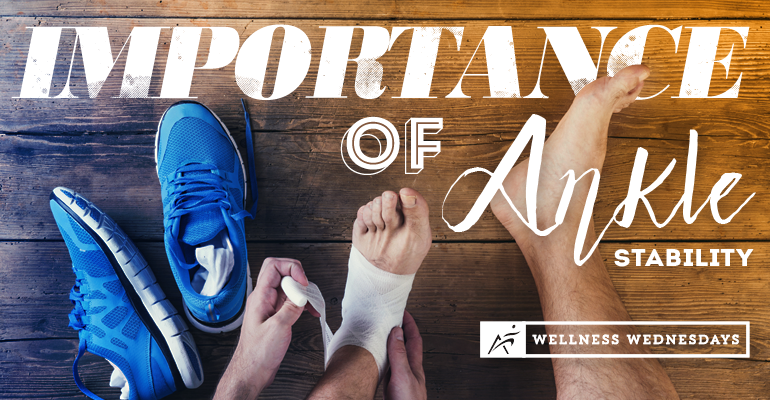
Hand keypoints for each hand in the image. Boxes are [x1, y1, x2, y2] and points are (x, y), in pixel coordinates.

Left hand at [214, 258, 318, 399]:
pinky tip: (310, 311)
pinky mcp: (276, 315)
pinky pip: (291, 300)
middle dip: (298, 277)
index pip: (273, 266)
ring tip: (311, 303)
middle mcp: (264, 298)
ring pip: (288, 287)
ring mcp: (270, 306)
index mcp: (260, 296)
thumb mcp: (278, 328)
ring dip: (302, 292)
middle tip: (307, 290)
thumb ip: (290, 308)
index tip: (303, 281)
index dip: (291, 268)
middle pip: (282, 273)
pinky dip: (302, 303)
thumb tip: (302, 294)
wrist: (252, 371)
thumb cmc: (257, 354)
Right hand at [384, 311, 426, 399]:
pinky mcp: (393, 388)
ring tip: (383, 333)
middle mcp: (409, 371)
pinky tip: (378, 360)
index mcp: (414, 365)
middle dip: (400, 330)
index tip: (403, 311)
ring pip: (398, 356)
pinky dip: (384, 359)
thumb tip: (397, 331)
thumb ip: (399, 354)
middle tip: (392, 318)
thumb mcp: (403, 375)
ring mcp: (401, 379)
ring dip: (392, 344)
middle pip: (406, 345)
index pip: (414, 338)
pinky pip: (389, 368)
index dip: (410, 323)